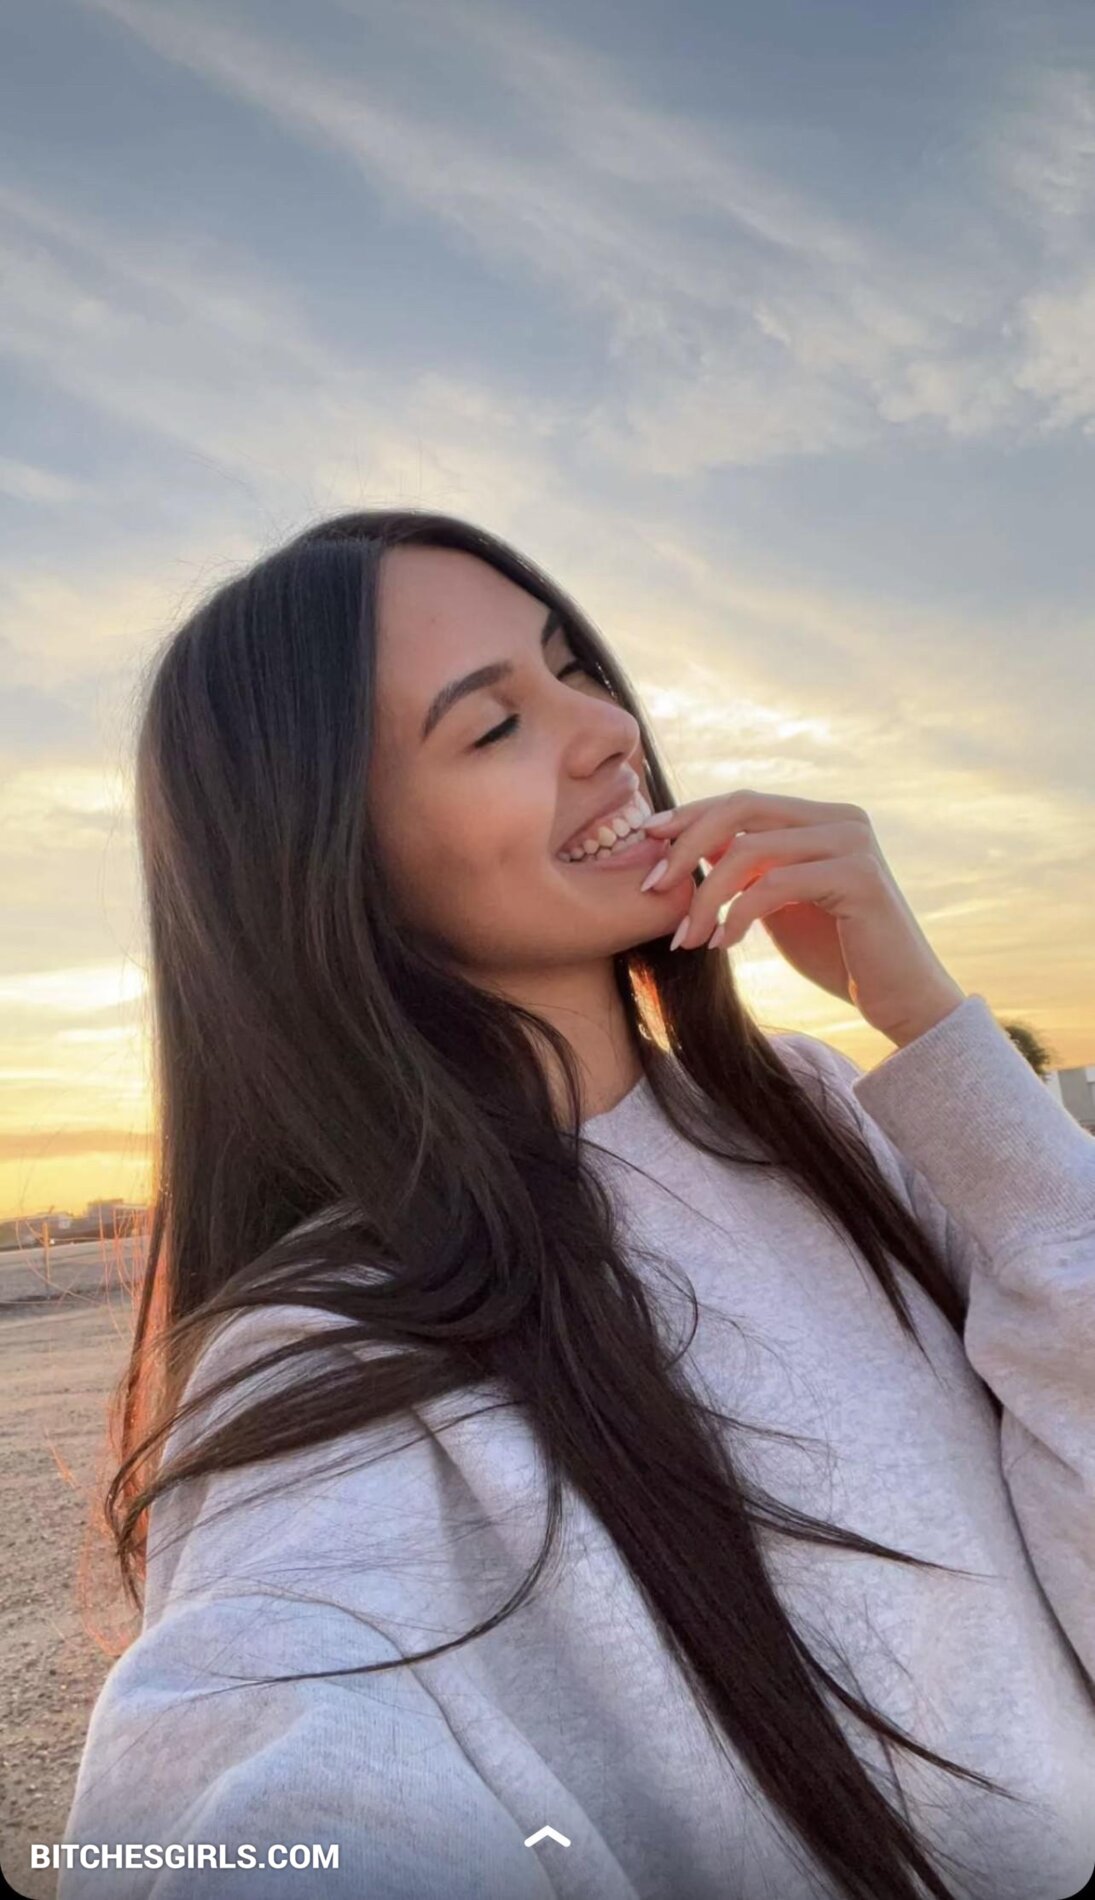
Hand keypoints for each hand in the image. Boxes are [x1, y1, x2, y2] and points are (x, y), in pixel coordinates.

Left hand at [640, 789, 966, 1046]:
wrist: (900, 1000)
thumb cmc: (838, 955)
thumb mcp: (779, 903)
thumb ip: (748, 869)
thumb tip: (690, 845)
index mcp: (822, 817)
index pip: (742, 801)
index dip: (690, 815)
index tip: (646, 840)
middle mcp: (841, 818)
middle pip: (741, 808)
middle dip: (685, 845)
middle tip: (650, 887)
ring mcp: (853, 842)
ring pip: (749, 850)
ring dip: (704, 896)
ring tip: (685, 939)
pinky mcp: (858, 876)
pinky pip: (774, 883)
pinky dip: (736, 914)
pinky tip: (722, 944)